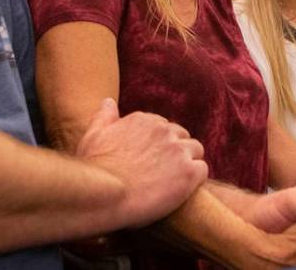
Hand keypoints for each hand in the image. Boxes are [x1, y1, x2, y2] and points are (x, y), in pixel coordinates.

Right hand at [75, 98, 206, 227]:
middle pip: (182, 136)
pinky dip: (195, 180)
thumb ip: (104, 116)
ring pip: (196, 150)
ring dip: (188, 163)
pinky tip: (181, 191)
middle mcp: (164, 130)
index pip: (162, 126)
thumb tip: (108, 101)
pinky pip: (202, 169)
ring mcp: (178, 150)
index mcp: (143, 120)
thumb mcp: (93, 135)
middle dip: (176, 151)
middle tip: (164, 172)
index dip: (158, 144)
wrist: (106, 194)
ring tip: (175, 182)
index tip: (150, 160)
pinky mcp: (189, 172)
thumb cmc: (95, 168)